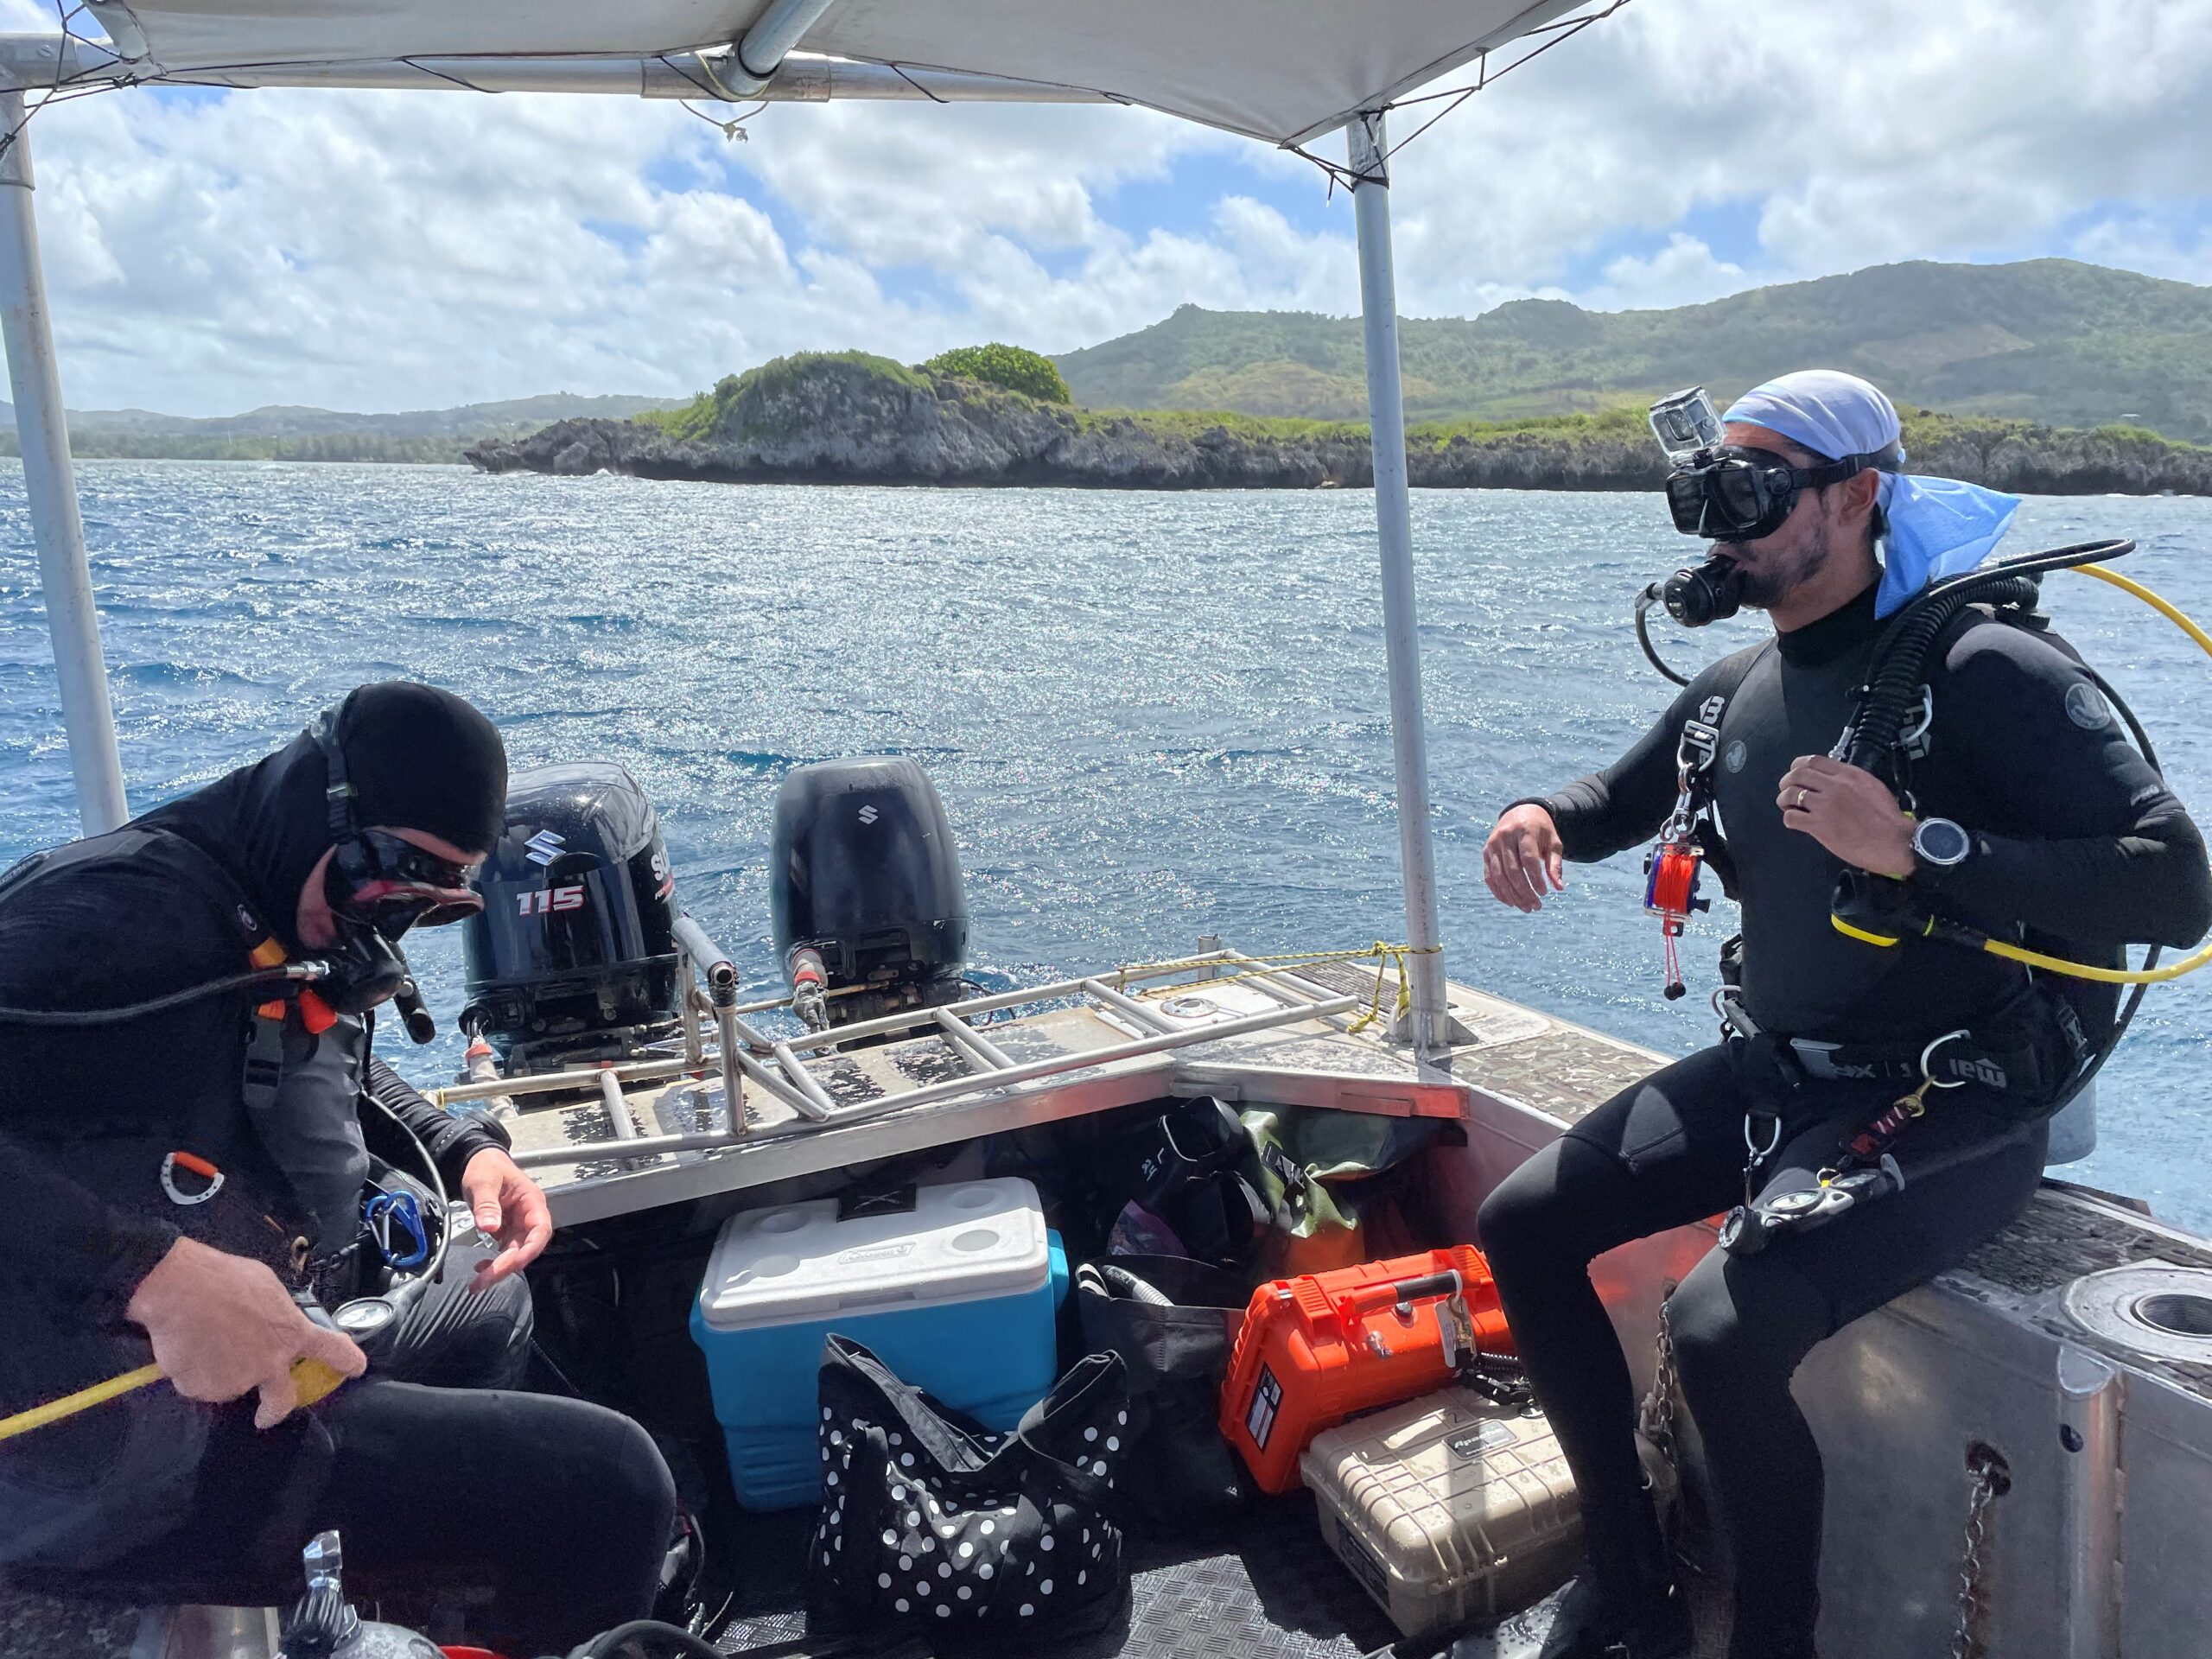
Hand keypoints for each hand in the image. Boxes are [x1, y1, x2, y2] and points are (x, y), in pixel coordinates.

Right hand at [125, 1237, 365, 1428]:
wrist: (179, 1289)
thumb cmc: (224, 1279)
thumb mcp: (266, 1287)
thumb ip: (275, 1313)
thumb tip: (270, 1320)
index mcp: (292, 1334)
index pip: (331, 1350)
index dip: (347, 1361)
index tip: (355, 1368)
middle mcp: (269, 1365)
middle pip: (281, 1400)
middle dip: (274, 1411)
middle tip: (266, 1414)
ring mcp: (237, 1381)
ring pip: (229, 1384)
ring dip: (218, 1370)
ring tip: (203, 1339)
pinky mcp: (204, 1390)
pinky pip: (198, 1383)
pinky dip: (192, 1370)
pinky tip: (187, 1346)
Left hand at [460, 1147, 552, 1287]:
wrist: (479, 1162)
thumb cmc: (486, 1167)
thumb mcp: (483, 1181)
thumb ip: (487, 1204)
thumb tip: (489, 1227)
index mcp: (531, 1201)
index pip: (540, 1230)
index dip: (530, 1250)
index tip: (512, 1263)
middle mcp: (529, 1216)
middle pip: (526, 1248)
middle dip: (507, 1267)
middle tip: (483, 1281)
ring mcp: (518, 1226)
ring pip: (515, 1254)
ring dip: (499, 1270)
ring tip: (477, 1283)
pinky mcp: (507, 1232)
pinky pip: (505, 1252)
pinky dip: (494, 1262)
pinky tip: (480, 1267)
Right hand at [1484, 805, 1566, 912]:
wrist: (1520, 812)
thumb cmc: (1541, 831)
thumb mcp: (1553, 843)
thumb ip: (1555, 864)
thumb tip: (1559, 888)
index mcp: (1524, 831)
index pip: (1528, 859)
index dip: (1535, 879)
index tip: (1545, 893)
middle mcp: (1505, 837)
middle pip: (1512, 870)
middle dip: (1524, 892)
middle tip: (1536, 906)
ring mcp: (1492, 844)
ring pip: (1499, 876)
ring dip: (1512, 896)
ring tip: (1526, 908)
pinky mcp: (1486, 852)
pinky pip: (1489, 877)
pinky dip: (1499, 892)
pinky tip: (1511, 902)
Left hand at [1777, 755, 1915, 877]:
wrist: (1895, 841)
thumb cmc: (1888, 818)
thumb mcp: (1872, 787)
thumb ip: (1851, 781)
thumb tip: (1833, 781)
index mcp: (1849, 775)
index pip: (1814, 760)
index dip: (1799, 766)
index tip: (1796, 773)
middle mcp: (1835, 786)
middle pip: (1797, 774)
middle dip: (1787, 781)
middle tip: (1787, 790)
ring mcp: (1825, 805)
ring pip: (1791, 794)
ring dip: (1784, 800)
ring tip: (1788, 806)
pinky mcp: (1819, 826)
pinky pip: (1792, 817)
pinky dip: (1789, 818)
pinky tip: (1795, 822)